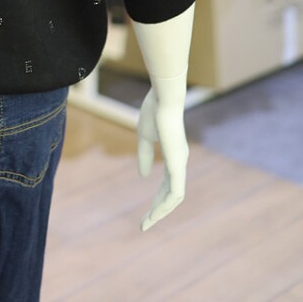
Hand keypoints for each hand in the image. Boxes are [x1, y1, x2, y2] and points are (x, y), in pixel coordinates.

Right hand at [136, 86, 187, 230]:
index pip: (167, 185)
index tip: (145, 212)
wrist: (164, 98)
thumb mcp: (144, 136)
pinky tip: (155, 212)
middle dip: (158, 211)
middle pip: (171, 195)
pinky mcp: (177, 164)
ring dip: (161, 212)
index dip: (156, 199)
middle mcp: (180, 162)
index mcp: (174, 156)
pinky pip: (175, 192)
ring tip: (147, 223)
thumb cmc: (154, 111)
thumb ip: (144, 155)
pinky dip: (165, 205)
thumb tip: (144, 176)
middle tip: (144, 224)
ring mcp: (180, 164)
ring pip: (174, 198)